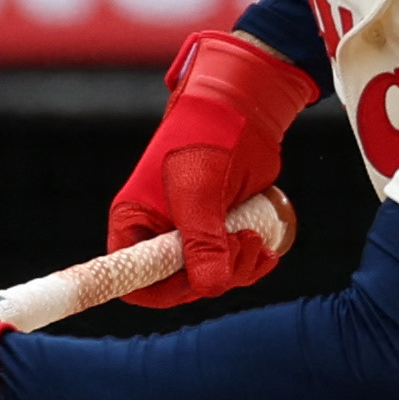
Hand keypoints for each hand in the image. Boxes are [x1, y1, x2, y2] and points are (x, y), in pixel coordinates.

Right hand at [110, 29, 316, 306]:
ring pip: (211, 279)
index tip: (197, 280)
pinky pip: (232, 265)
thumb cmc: (207, 137)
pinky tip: (266, 247)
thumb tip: (210, 287)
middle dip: (213, 276)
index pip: (132, 280)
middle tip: (241, 247)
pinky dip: (251, 263)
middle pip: (179, 286)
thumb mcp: (200, 190)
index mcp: (135, 223)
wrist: (244, 108)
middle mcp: (158, 234)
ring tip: (256, 240)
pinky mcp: (221, 230)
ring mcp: (192, 234)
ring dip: (239, 270)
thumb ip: (202, 240)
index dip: (161, 291)